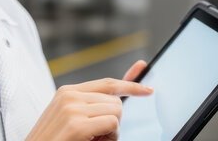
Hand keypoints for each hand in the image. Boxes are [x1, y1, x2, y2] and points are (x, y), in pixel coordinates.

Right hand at [25, 60, 150, 140]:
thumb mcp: (74, 120)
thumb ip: (96, 105)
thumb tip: (123, 97)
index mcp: (67, 92)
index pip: (108, 83)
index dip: (131, 85)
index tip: (149, 90)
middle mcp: (69, 95)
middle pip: (116, 101)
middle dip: (113, 121)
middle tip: (95, 137)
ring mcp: (72, 108)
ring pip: (117, 111)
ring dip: (111, 132)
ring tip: (91, 140)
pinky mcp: (76, 124)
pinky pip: (113, 124)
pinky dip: (110, 138)